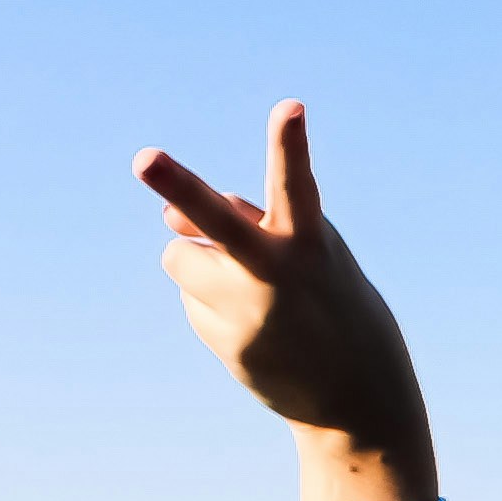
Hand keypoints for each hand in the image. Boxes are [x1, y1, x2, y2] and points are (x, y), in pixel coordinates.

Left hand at [138, 103, 426, 459]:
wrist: (357, 394)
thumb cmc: (329, 299)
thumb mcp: (306, 250)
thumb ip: (243, 219)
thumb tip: (167, 215)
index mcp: (308, 241)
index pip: (296, 184)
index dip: (290, 144)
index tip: (290, 106)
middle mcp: (276, 273)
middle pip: (218, 221)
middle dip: (179, 186)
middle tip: (143, 158)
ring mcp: (248, 311)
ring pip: (181, 256)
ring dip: (199, 262)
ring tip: (249, 292)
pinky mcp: (227, 342)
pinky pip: (192, 300)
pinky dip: (212, 305)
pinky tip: (254, 328)